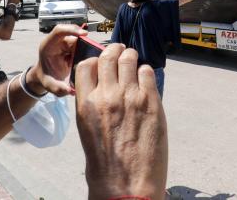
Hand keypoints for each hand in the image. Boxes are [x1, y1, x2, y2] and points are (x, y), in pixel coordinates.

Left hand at [25, 24, 86, 96]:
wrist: (44, 76)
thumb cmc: (45, 78)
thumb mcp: (49, 85)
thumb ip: (57, 88)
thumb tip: (70, 91)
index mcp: (48, 45)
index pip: (59, 31)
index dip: (71, 29)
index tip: (84, 34)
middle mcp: (56, 42)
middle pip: (72, 36)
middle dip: (82, 43)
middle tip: (89, 54)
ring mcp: (64, 43)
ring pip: (78, 41)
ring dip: (84, 49)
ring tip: (85, 60)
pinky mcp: (70, 46)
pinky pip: (80, 46)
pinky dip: (84, 52)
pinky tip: (84, 61)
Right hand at [75, 44, 167, 199]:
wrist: (127, 186)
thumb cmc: (105, 166)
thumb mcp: (87, 130)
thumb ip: (93, 105)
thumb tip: (101, 89)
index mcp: (86, 104)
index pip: (86, 65)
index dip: (94, 60)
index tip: (101, 62)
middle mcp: (107, 95)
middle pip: (108, 56)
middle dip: (115, 50)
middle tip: (120, 52)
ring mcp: (130, 96)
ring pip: (130, 59)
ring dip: (131, 58)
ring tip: (134, 64)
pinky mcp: (151, 102)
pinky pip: (148, 72)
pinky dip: (146, 73)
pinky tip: (146, 82)